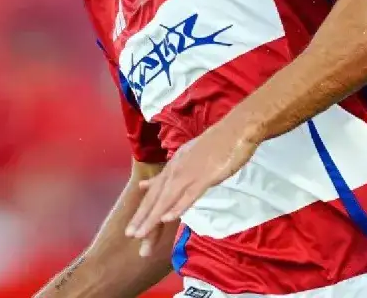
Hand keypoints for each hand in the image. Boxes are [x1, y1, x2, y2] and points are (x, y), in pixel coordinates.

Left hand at [126, 120, 257, 247]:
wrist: (236, 130)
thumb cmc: (217, 145)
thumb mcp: (189, 158)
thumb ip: (172, 172)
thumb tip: (151, 184)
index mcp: (174, 166)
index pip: (155, 193)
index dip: (143, 211)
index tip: (133, 229)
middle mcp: (176, 169)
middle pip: (156, 197)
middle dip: (142, 218)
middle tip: (130, 236)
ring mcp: (190, 173)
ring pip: (167, 198)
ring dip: (153, 217)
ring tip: (141, 234)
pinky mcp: (205, 176)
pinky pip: (189, 194)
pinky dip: (178, 206)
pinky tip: (168, 218)